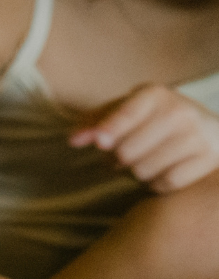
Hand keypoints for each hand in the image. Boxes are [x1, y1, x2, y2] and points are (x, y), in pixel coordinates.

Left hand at [70, 84, 218, 192]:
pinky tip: (163, 170)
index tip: (100, 142)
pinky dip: (157, 183)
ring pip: (143, 171)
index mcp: (155, 95)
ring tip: (145, 161)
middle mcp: (180, 111)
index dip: (110, 129)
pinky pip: (165, 183)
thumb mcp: (126, 112)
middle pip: (126, 151)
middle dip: (116, 160)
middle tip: (123, 157)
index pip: (128, 113)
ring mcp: (197, 136)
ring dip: (136, 173)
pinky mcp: (207, 160)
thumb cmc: (153, 122)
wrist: (209, 131)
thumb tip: (73, 140)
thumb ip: (95, 123)